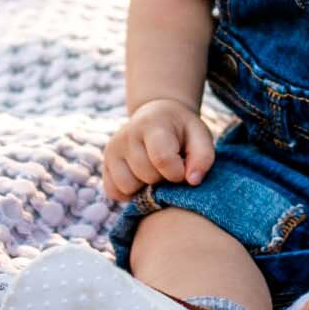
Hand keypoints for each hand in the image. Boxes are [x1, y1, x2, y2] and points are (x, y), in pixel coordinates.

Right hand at [100, 99, 214, 201]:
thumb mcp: (200, 136)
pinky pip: (114, 192)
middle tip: (169, 167)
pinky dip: (129, 193)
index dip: (177, 172)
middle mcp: (127, 135)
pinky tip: (141, 179)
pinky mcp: (105, 164)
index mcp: (153, 124)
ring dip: (145, 187)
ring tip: (155, 172)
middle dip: (163, 179)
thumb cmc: (182, 130)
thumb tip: (192, 180)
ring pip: (128, 187)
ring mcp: (112, 150)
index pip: (161, 158)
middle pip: (147, 176)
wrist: (155, 116)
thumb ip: (203, 157)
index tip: (183, 168)